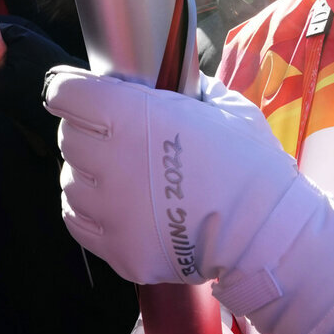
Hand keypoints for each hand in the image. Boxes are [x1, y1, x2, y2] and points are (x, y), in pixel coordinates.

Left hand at [42, 68, 300, 284]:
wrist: (265, 230)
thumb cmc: (249, 161)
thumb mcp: (223, 106)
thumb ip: (186, 89)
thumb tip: (168, 82)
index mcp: (135, 117)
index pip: (67, 95)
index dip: (70, 90)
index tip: (78, 92)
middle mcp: (113, 161)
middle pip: (68, 138)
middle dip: (84, 129)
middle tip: (109, 133)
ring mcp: (112, 211)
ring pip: (70, 181)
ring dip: (87, 172)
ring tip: (118, 172)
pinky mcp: (118, 250)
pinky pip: (77, 221)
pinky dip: (88, 209)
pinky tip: (113, 202)